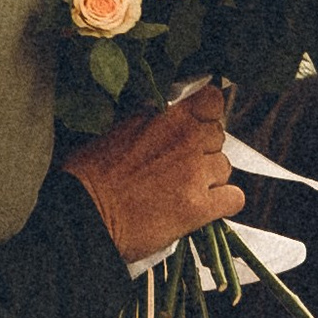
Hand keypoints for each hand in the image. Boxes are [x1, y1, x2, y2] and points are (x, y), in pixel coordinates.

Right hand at [62, 84, 241, 266]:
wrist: (83, 216)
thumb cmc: (88, 177)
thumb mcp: (116, 131)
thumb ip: (149, 122)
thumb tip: (162, 119)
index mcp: (164, 115)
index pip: (211, 100)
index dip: (207, 115)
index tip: (197, 125)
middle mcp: (184, 139)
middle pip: (218, 136)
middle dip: (204, 150)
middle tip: (180, 167)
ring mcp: (194, 173)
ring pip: (225, 168)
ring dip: (210, 179)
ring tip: (184, 191)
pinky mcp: (199, 207)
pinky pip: (234, 199)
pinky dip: (224, 204)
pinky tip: (204, 209)